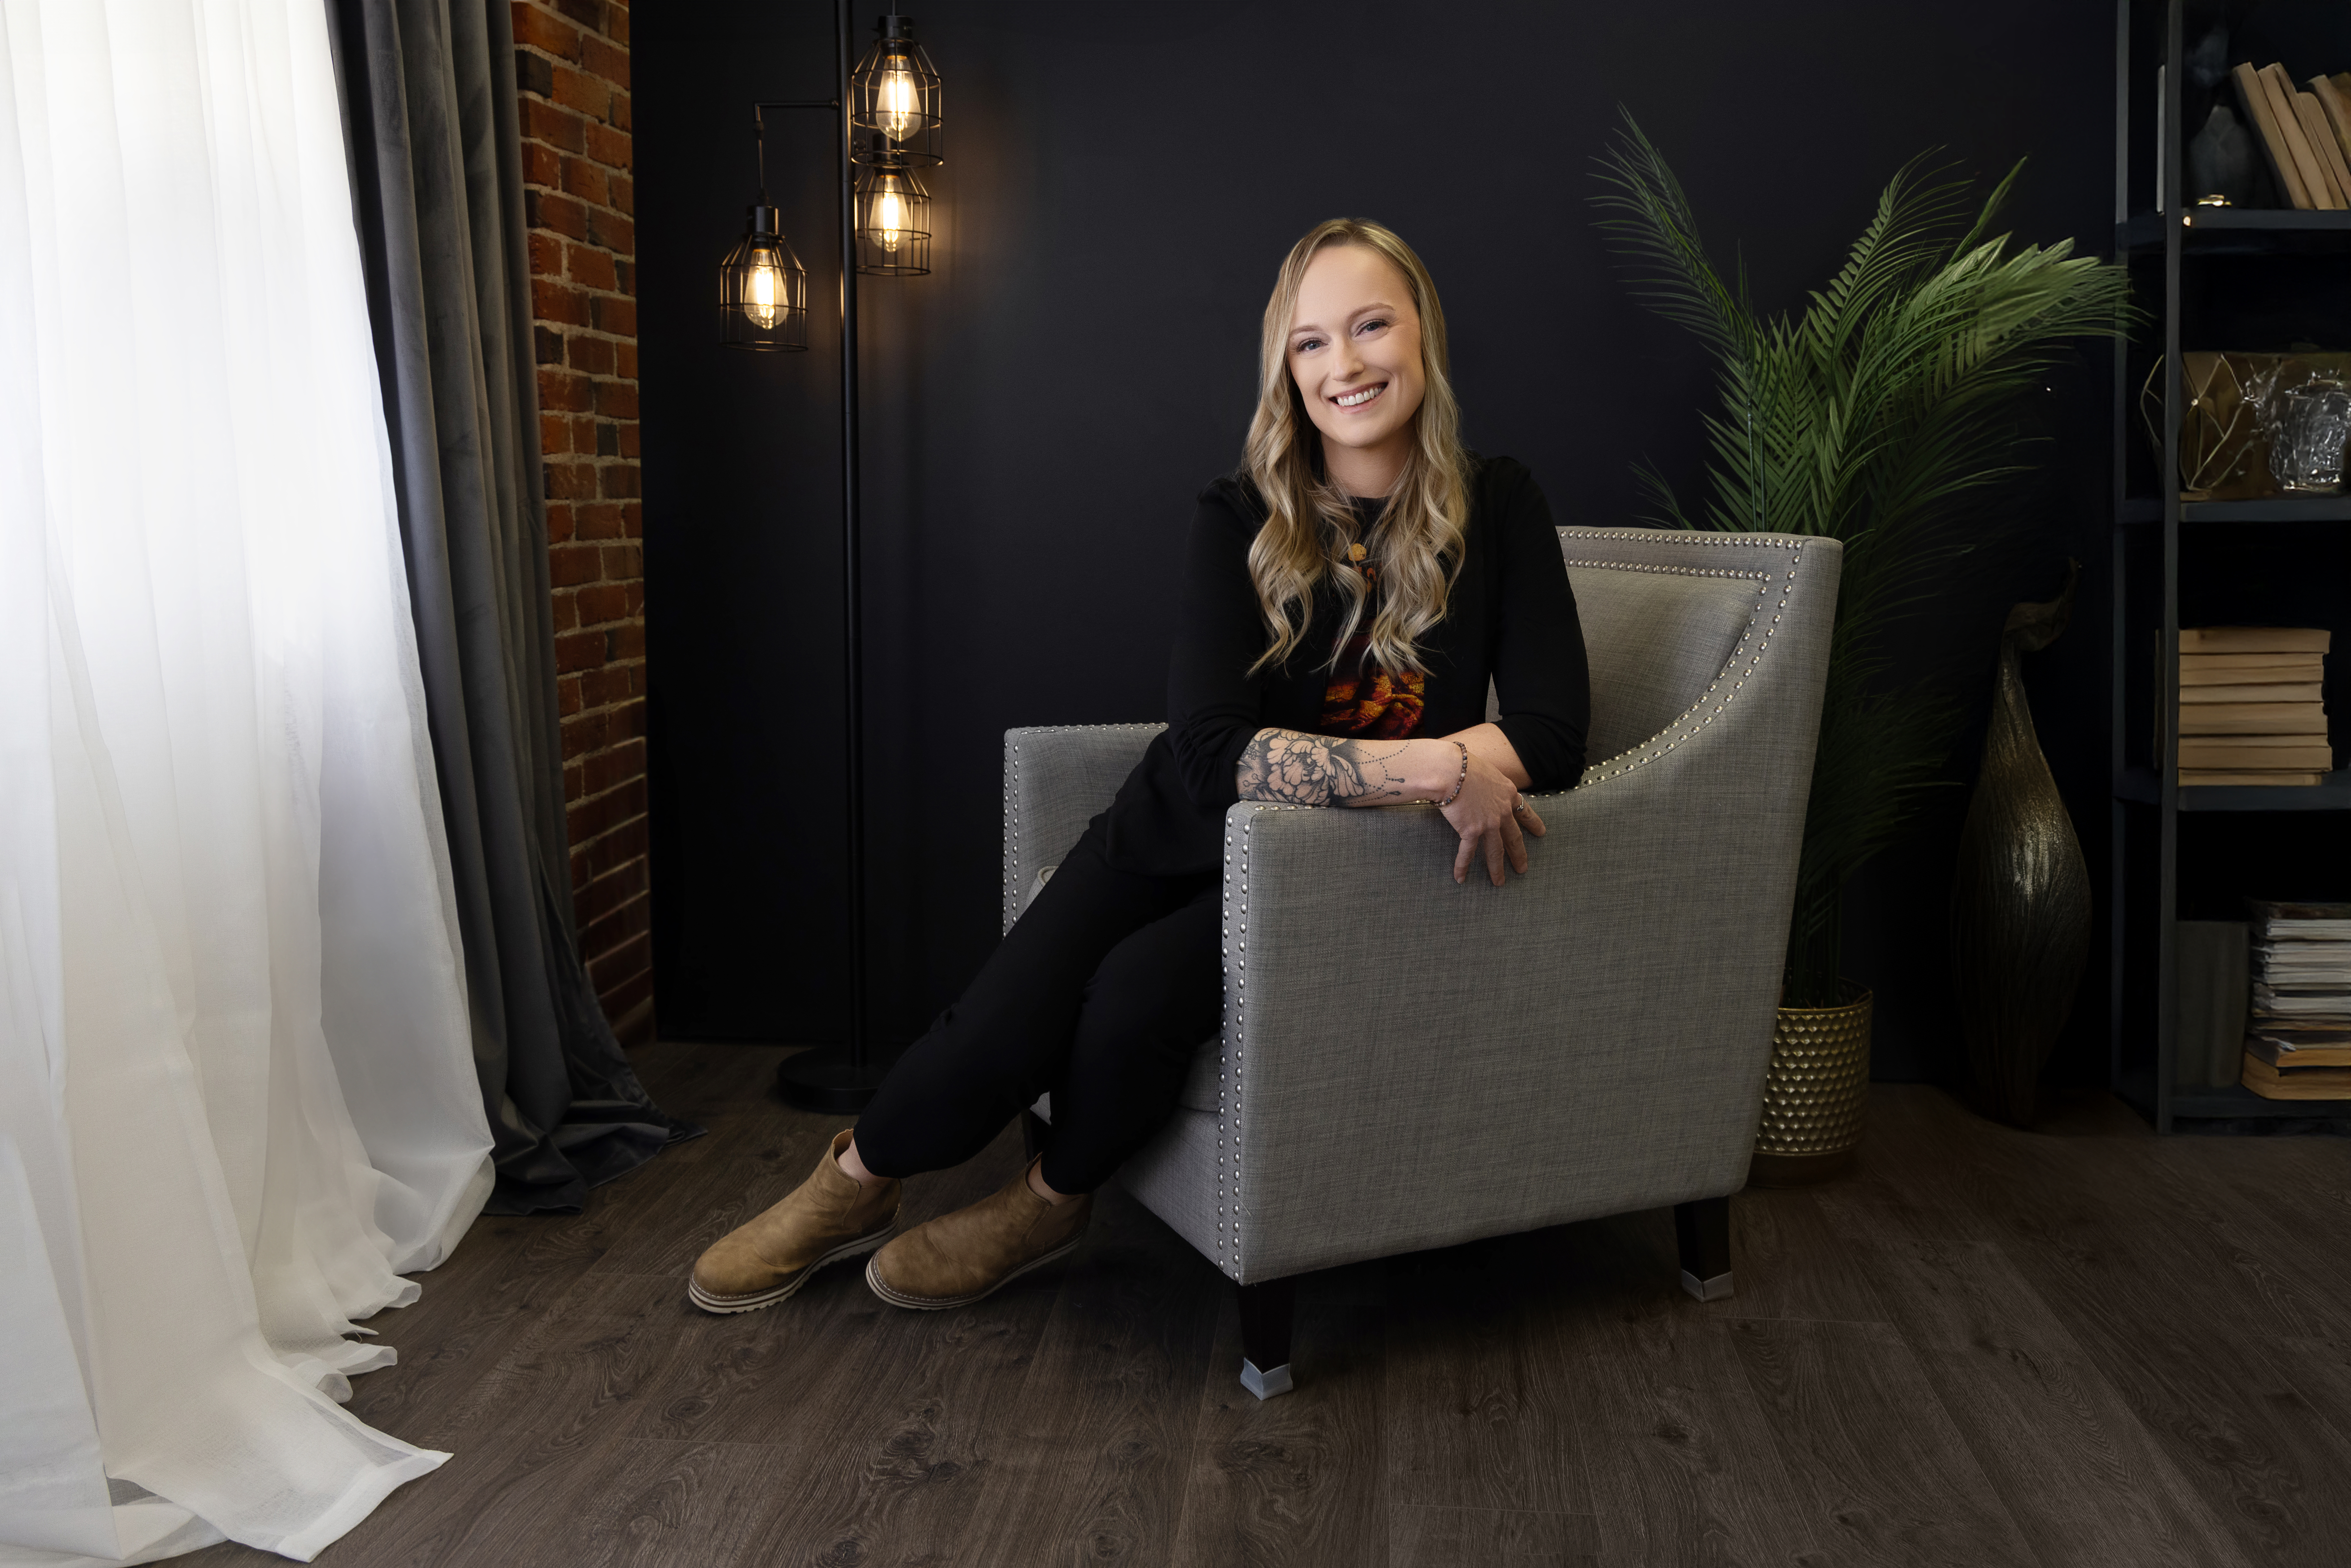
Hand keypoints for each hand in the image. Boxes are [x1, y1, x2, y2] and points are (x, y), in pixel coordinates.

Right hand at [1439, 753, 1544, 885]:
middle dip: (1519, 855)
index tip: (1542, 832)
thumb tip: (1478, 785)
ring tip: (1499, 882)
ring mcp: (1488, 823)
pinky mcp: (1471, 831)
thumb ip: (1486, 782)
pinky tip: (1461, 878)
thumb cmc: (1462, 764)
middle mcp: (1501, 810)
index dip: (1533, 823)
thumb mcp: (1483, 769)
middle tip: (1523, 868)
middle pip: (1514, 837)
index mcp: (1507, 793)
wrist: (1451, 770)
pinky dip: (1462, 867)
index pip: (1523, 811)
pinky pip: (1467, 853)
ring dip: (1497, 869)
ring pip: (1495, 851)